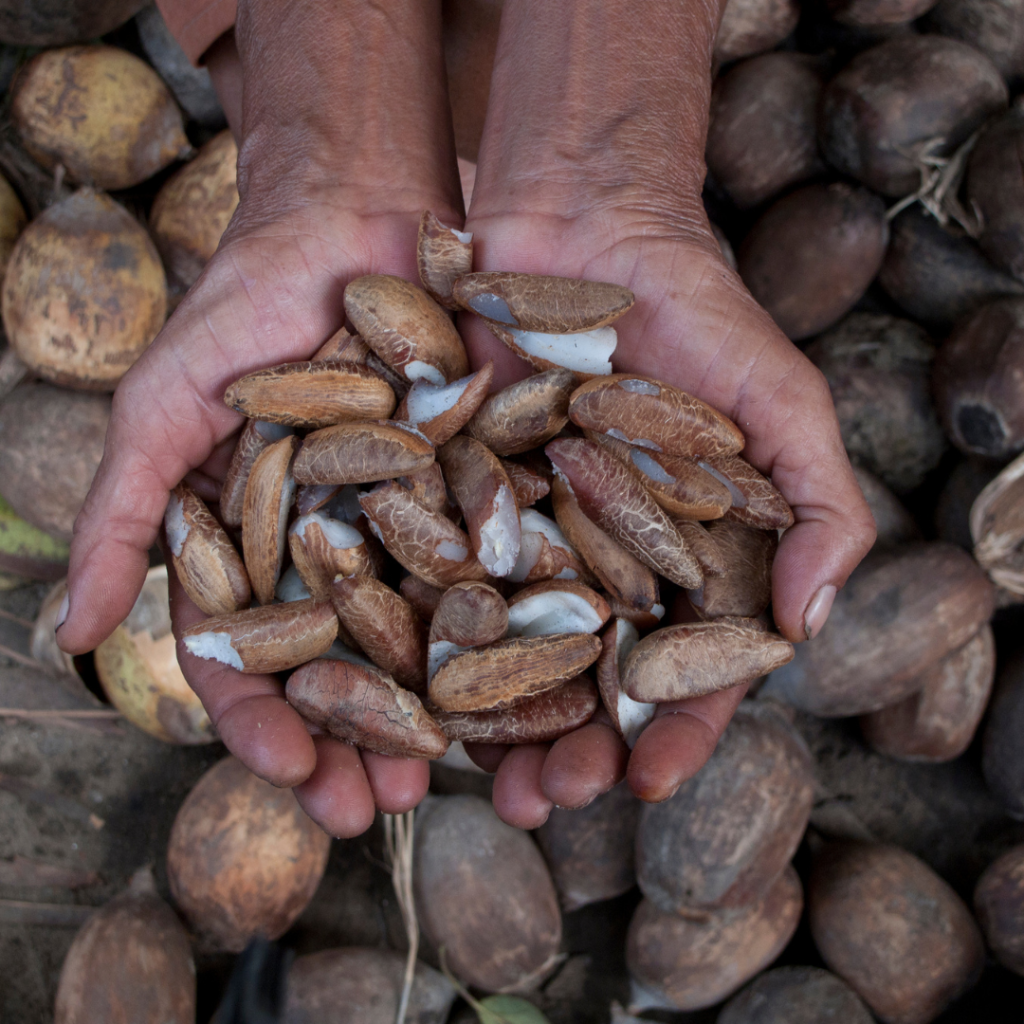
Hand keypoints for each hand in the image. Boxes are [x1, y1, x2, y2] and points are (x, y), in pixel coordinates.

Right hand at [57, 0, 462, 835]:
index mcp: (258, 550)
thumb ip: (124, 517)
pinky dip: (506, 625)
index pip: (252, 658)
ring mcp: (410, 525)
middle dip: (353, 743)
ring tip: (451, 777)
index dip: (263, 722)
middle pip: (344, 669)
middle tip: (375, 809)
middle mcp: (335, 552)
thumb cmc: (244, 312)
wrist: (354, 221)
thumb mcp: (165, 410)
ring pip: (423, 636)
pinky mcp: (478, 490)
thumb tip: (70, 637)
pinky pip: (495, 567)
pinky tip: (529, 684)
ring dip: (432, 713)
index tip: (288, 772)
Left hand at [458, 0, 875, 827]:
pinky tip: (399, 683)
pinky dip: (416, 627)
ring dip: (484, 720)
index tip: (651, 781)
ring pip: (497, 644)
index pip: (682, 665)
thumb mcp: (778, 399)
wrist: (580, 217)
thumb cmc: (694, 309)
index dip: (674, 729)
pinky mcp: (445, 491)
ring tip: (469, 781)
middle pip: (580, 676)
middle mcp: (594, 557)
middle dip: (567, 747)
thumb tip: (808, 623)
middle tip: (545, 802)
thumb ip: (817, 506)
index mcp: (677, 557)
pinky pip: (430, 570)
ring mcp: (517, 529)